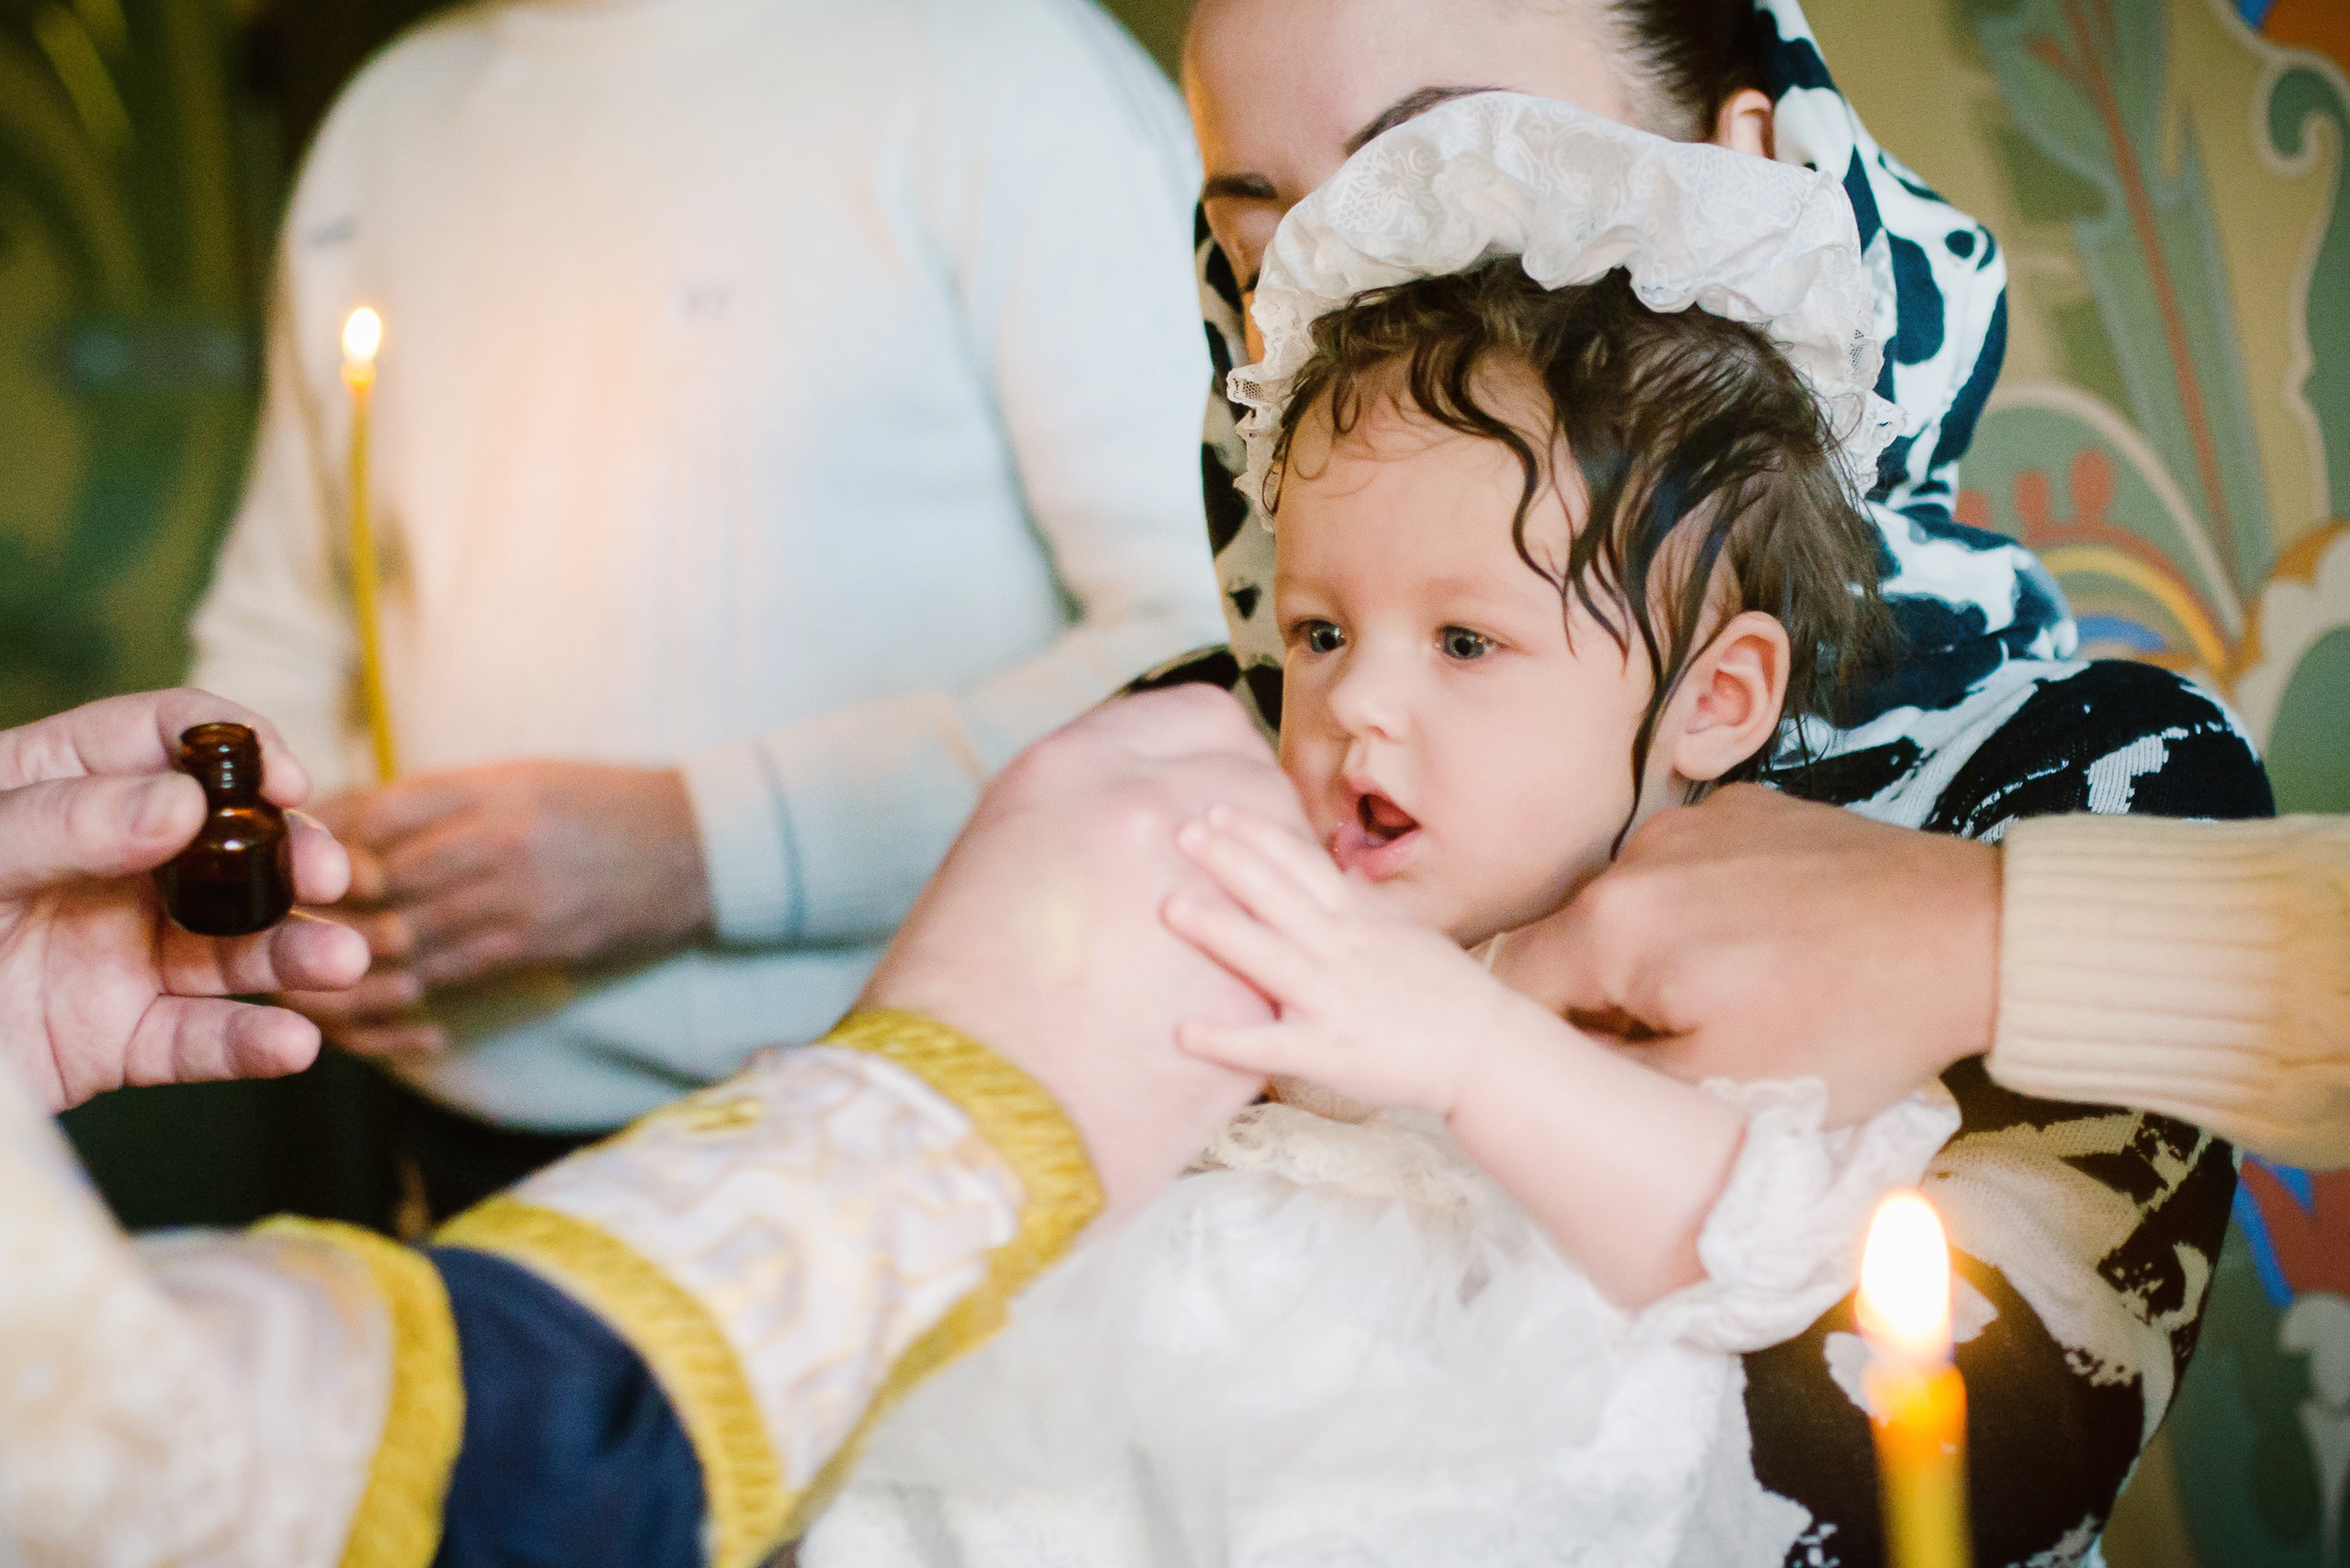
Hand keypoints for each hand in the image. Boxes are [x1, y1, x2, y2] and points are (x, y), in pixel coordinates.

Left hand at [0, 690, 370, 1110]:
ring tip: (339, 961)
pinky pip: (201, 1040)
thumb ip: (62, 824)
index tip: (280, 779)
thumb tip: (185, 803)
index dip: (236, 748)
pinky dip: (253, 1043)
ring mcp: (119, 956)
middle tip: (324, 875)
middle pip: (228, 843)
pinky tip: (290, 1043)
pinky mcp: (119, 1042)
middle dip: (291, 853)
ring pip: (236, 946)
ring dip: (299, 951)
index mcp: (53, 791)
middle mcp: (105, 868)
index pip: (166, 738)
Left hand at [279, 760, 712, 1055]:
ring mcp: (518, 899)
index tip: (279, 859)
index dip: (321, 841)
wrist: (701, 848)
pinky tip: (364, 1010)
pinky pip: (448, 977)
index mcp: (489, 787)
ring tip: (290, 978)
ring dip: (342, 963)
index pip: (379, 813)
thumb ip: (437, 799)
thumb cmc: (604, 805)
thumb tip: (342, 817)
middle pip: (378, 879)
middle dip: (314, 907)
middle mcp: (498, 840)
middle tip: (259, 930)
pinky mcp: (537, 948)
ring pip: (403, 937)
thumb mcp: (521, 778)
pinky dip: (399, 997)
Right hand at [859, 685, 1307, 1226]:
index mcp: (1068, 769)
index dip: (1213, 757)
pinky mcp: (1253, 987)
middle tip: (1236, 862)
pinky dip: (1277, 964)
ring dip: (1280, 886)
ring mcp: (1211, 892)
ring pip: (1290, 860)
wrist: (958, 1120)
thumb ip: (1068, 821)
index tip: (1211, 788)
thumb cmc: (946, 1005)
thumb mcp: (989, 864)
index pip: (1199, 718)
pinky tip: (1255, 987)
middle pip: (1255, 781)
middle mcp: (1147, 811)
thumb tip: (1117, 823)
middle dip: (1254, 819)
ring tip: (1259, 919)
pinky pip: (1289, 951)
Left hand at [1162, 804, 1529, 1116]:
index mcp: (1358, 920)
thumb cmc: (1444, 991)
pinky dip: (1227, 1040)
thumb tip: (1332, 872)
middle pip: (1279, 896)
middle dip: (1229, 860)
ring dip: (1219, 931)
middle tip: (1180, 829)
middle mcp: (1342, 949)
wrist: (1485, 1050)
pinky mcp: (1330, 1051)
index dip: (1259, 834)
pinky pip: (1271, 1045)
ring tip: (1170, 907)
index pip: (1303, 865)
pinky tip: (1183, 1032)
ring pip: (1269, 957)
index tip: (1217, 808)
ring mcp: (1334, 999)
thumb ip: (1360, 903)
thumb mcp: (1403, 931)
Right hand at [1492, 783, 1998, 1123]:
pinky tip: (1772, 945)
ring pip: (1632, 907)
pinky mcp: (1749, 808)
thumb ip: (1611, 1079)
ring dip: (1656, 956)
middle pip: (1572, 945)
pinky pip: (1690, 869)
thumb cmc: (1852, 1024)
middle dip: (1608, 1003)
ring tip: (1741, 997)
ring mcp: (1695, 820)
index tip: (1609, 1079)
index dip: (1552, 1047)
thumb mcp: (1721, 1090)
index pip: (1516, 990)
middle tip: (1686, 1052)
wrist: (1976, 936)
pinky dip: (1706, 911)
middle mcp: (1636, 854)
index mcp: (1610, 923)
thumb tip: (1559, 1073)